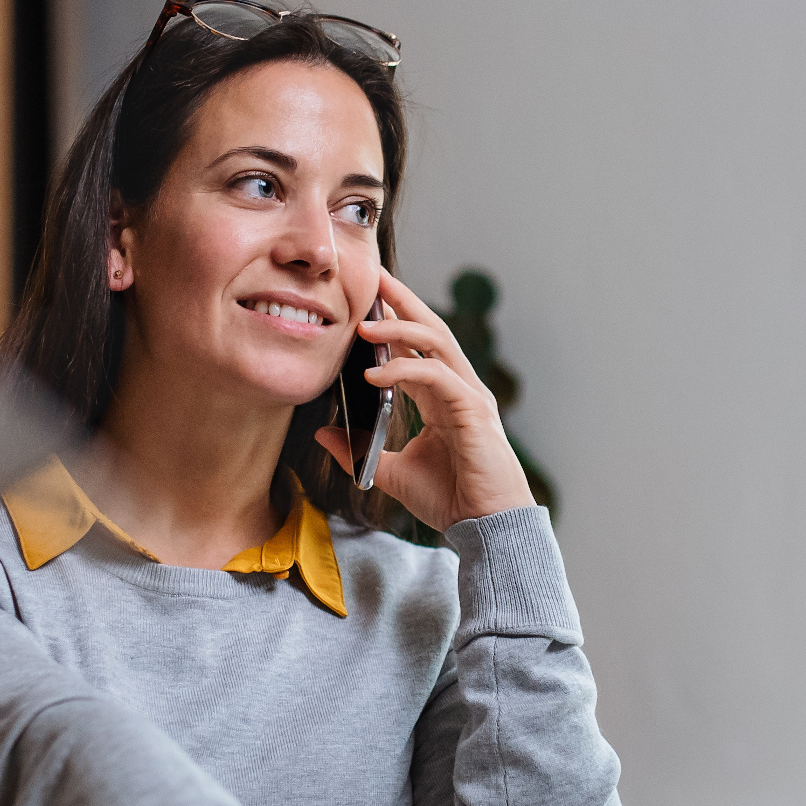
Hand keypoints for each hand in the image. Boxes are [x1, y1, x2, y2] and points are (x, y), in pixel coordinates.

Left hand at [314, 268, 537, 532]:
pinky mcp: (474, 411)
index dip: (394, 320)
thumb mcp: (390, 472)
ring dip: (400, 327)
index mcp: (443, 397)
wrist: (483, 528)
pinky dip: (405, 369)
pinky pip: (436, 377)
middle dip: (403, 301)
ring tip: (364, 321)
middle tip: (375, 277)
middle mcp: (459, 388)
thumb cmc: (450, 499)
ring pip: (437, 344)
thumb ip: (359, 450)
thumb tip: (322, 434)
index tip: (368, 298)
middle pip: (432, 330)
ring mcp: (470, 396)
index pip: (418, 346)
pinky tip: (374, 373)